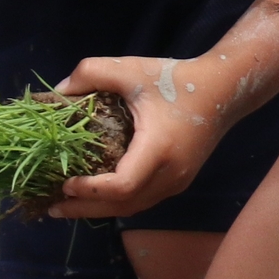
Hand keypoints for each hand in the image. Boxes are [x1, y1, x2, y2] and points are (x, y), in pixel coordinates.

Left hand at [49, 57, 229, 218]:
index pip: (122, 187)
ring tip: (70, 205)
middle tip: (54, 207)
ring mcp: (178, 181)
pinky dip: (118, 202)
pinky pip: (144, 199)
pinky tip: (100, 194)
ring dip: (101, 209)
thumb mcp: (130, 69)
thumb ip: (90, 73)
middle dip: (86, 209)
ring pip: (134, 207)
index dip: (90, 191)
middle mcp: (170, 174)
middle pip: (124, 206)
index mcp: (158, 149)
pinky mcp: (180, 180)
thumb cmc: (176, 79)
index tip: (65, 183)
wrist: (224, 88)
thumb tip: (58, 92)